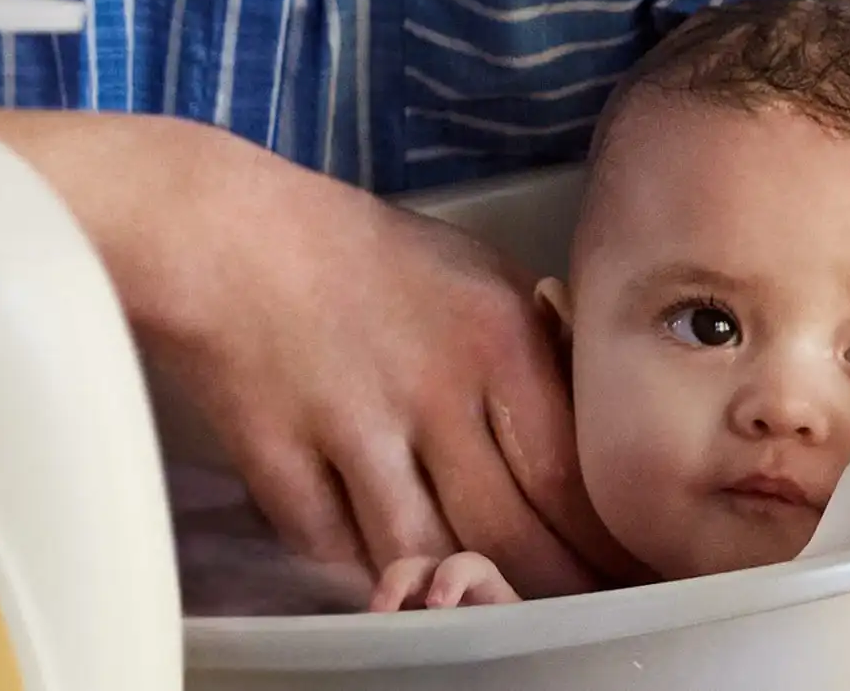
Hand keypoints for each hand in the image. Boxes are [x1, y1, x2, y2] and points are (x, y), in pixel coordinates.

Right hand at [0, 107, 644, 599]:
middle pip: (507, 530)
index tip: (624, 571)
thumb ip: (535, 351)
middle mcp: (430, 388)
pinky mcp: (277, 460)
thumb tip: (587, 436)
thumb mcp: (476, 272)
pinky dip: (367, 572)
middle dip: (549, 589)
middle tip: (573, 615)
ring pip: (422, 555)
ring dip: (456, 593)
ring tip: (486, 611)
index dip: (602, 540)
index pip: (569, 472)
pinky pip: (335, 551)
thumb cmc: (361, 251)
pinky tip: (392, 578)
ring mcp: (347, 428)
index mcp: (495, 337)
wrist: (226, 234)